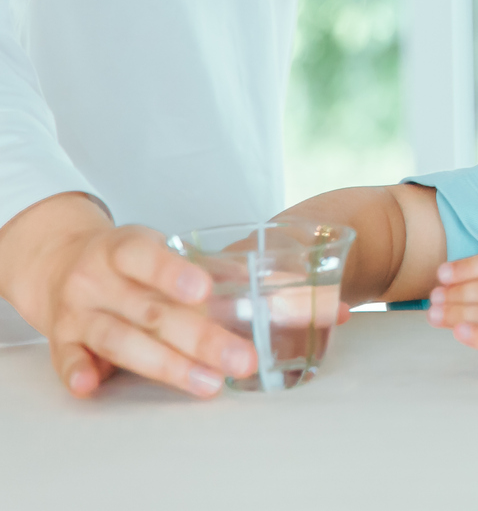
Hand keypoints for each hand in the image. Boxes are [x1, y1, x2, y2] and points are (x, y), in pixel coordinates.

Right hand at [39, 225, 254, 398]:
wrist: (57, 265)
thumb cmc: (124, 262)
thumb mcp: (158, 252)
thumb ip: (205, 268)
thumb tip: (261, 284)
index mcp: (122, 250)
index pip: (144, 257)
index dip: (173, 274)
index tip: (205, 290)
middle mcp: (95, 281)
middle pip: (149, 312)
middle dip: (200, 338)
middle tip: (241, 359)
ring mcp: (76, 314)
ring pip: (119, 341)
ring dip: (166, 365)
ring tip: (209, 383)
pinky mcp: (61, 343)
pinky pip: (67, 360)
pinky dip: (78, 373)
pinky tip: (91, 386)